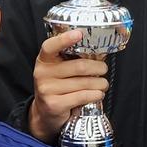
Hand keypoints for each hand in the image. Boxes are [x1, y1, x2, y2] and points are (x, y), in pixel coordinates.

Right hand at [27, 28, 107, 142]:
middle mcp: (42, 73)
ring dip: (100, 83)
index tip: (79, 33)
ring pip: (84, 83)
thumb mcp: (58, 70)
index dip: (65, 39)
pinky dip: (96, 95)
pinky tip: (98, 94)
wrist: (45, 113)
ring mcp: (47, 89)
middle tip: (103, 70)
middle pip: (79, 66)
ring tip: (103, 84)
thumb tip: (99, 53)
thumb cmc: (57, 86)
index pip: (51, 46)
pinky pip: (82, 96)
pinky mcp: (54, 104)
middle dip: (98, 68)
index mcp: (44, 60)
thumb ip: (72, 60)